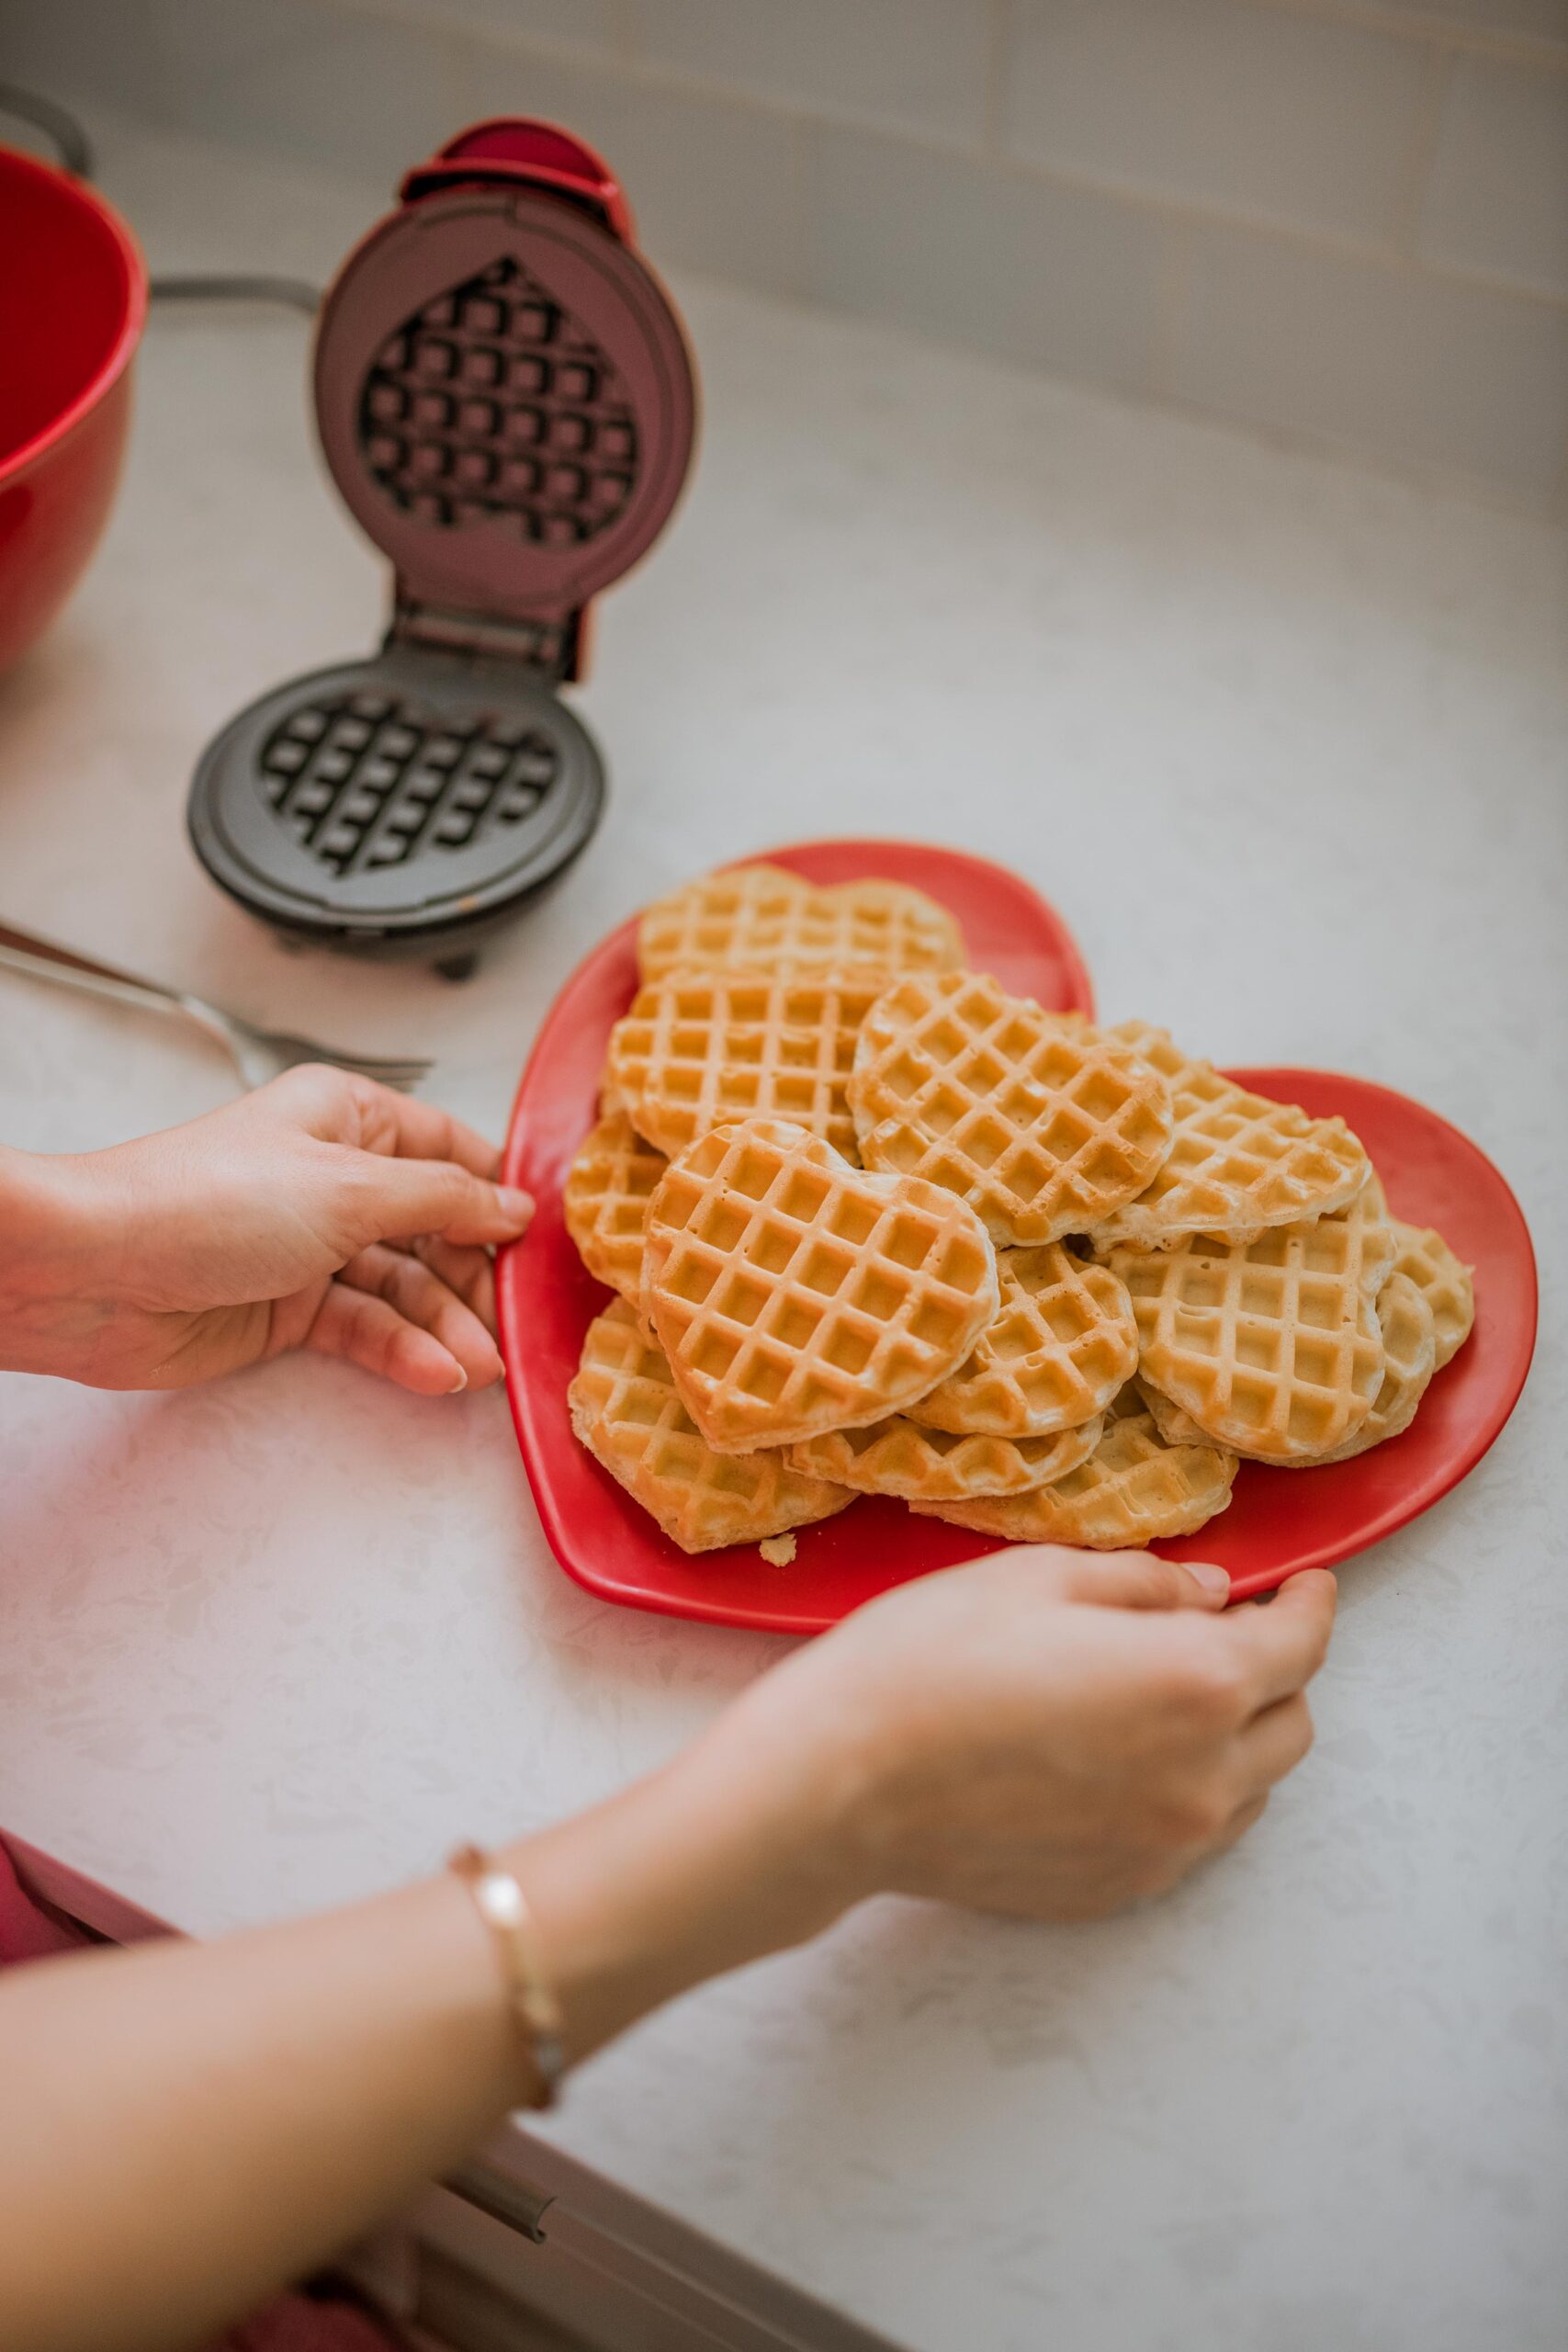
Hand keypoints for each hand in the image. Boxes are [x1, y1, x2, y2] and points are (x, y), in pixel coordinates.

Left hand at [0, 1066, 533, 1394]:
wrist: (95, 1272)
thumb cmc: (206, 1202)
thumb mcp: (349, 1187)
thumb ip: (444, 1200)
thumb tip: (514, 1207)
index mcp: (348, 1117)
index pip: (451, 1149)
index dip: (498, 1193)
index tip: (544, 1241)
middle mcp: (334, 1177)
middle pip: (436, 1228)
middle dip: (478, 1277)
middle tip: (516, 1322)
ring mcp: (312, 1246)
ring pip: (406, 1288)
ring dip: (447, 1327)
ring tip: (480, 1367)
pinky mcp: (288, 1309)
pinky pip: (367, 1328)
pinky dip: (404, 1351)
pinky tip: (436, 1373)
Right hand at [719, 1547, 1336, 1925]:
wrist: (837, 1785)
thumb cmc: (928, 1660)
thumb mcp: (1038, 1578)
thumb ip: (1146, 1584)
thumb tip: (1211, 1596)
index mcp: (1196, 1683)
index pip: (1299, 1646)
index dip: (1309, 1606)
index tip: (1304, 1586)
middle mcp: (1202, 1779)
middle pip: (1291, 1726)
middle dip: (1274, 1672)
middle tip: (1223, 1632)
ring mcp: (1163, 1849)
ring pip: (1249, 1792)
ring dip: (1234, 1739)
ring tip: (1166, 1696)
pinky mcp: (1117, 1890)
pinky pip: (1189, 1838)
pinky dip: (1183, 1791)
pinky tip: (1119, 1757)